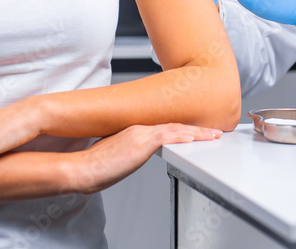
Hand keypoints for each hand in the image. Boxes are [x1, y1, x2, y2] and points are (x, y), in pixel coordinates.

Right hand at [71, 123, 222, 194]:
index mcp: (135, 131)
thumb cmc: (95, 166)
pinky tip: (195, 138)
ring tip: (213, 134)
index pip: (166, 127)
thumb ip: (129, 150)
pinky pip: (167, 137)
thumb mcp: (116, 155)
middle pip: (175, 126)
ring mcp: (141, 134)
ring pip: (176, 129)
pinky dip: (183, 137)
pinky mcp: (141, 143)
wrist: (82, 169)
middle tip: (213, 131)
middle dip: (197, 129)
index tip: (197, 131)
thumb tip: (134, 155)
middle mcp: (140, 129)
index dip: (184, 129)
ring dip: (197, 132)